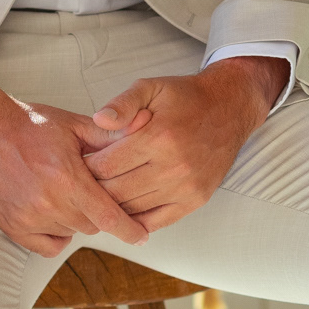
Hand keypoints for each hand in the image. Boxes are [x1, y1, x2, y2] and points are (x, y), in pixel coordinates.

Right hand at [0, 78, 151, 258]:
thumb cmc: (29, 124)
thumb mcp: (73, 124)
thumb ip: (110, 134)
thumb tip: (146, 125)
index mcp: (67, 177)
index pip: (108, 216)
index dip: (130, 229)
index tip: (143, 235)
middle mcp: (47, 202)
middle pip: (93, 225)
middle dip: (101, 212)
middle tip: (97, 193)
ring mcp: (28, 217)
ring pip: (71, 233)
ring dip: (78, 219)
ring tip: (70, 193)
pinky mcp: (12, 226)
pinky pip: (48, 246)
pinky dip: (57, 234)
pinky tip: (56, 213)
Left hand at [83, 56, 286, 232]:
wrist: (230, 109)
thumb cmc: (185, 97)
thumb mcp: (151, 87)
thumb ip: (122, 103)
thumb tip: (97, 120)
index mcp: (159, 136)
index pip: (105, 165)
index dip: (85, 167)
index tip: (77, 164)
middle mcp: (174, 166)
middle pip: (115, 192)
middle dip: (93, 189)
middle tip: (82, 183)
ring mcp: (186, 187)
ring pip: (133, 209)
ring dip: (112, 205)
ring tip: (99, 194)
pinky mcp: (196, 200)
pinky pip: (156, 221)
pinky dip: (135, 220)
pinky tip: (123, 210)